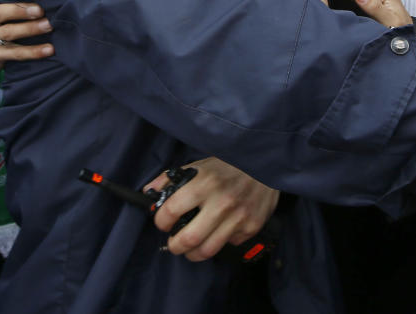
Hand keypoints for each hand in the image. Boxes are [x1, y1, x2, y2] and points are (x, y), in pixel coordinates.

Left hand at [144, 157, 278, 261]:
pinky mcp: (251, 226)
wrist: (267, 163)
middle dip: (174, 246)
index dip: (161, 221)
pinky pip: (229, 244)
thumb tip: (149, 191)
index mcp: (204, 183)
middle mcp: (221, 202)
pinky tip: (219, 232)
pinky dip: (221, 241)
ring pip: (208, 250)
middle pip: (188, 240)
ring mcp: (238, 216)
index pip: (170, 212)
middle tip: (173, 243)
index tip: (163, 222)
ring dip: (193, 253)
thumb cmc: (231, 163)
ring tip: (190, 247)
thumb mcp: (200, 164)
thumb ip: (172, 178)